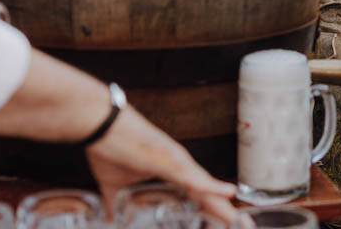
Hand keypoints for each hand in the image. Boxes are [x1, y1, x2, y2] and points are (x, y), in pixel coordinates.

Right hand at [86, 108, 236, 222]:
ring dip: (222, 205)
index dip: (212, 211)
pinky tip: (227, 192)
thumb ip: (116, 201)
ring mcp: (176, 160)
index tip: (227, 224)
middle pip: (207, 193)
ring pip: (205, 186)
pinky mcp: (167, 157)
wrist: (97, 122)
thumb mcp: (113, 184)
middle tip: (243, 227)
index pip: (197, 195)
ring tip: (238, 220)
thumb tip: (111, 218)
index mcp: (171, 172)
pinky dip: (209, 185)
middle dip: (224, 213)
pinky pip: (192, 175)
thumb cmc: (108, 148)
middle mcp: (179, 165)